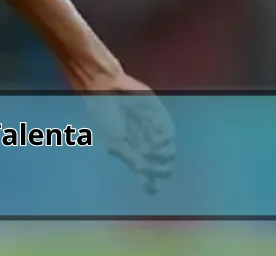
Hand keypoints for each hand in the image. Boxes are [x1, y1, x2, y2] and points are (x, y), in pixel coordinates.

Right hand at [71, 70, 175, 193]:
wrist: (105, 90)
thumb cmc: (105, 116)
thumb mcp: (115, 142)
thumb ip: (132, 159)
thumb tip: (147, 177)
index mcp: (134, 155)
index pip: (148, 177)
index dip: (152, 185)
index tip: (149, 185)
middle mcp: (147, 146)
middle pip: (164, 168)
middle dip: (159, 171)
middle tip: (148, 167)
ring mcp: (156, 133)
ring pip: (170, 155)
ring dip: (161, 157)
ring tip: (147, 151)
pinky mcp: (162, 119)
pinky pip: (170, 136)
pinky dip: (163, 142)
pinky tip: (153, 141)